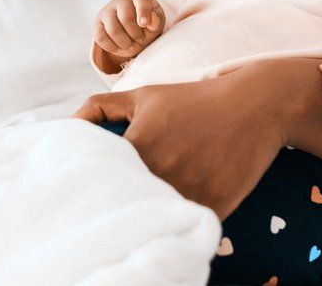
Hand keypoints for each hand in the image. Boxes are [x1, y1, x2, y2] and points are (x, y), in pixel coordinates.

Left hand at [72, 59, 294, 219]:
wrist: (253, 105)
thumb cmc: (193, 100)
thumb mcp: (144, 96)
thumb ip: (101, 108)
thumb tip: (68, 126)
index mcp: (139, 143)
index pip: (105, 177)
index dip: (100, 184)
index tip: (99, 187)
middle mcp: (162, 168)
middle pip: (128, 200)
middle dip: (122, 202)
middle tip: (119, 203)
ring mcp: (189, 189)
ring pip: (156, 216)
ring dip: (150, 215)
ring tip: (149, 208)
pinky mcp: (214, 205)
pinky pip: (185, 224)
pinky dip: (178, 222)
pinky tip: (176, 213)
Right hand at [93, 0, 165, 66]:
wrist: (131, 28)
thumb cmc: (147, 23)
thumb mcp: (156, 22)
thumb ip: (156, 21)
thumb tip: (151, 21)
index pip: (141, 1)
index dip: (143, 12)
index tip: (144, 24)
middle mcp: (122, 0)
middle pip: (126, 18)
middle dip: (136, 35)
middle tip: (140, 39)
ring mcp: (107, 11)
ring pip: (113, 30)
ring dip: (124, 43)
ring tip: (130, 45)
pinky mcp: (98, 23)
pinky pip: (101, 37)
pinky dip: (112, 47)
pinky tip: (119, 47)